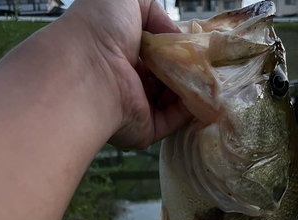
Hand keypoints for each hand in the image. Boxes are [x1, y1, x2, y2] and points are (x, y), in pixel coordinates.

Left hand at [62, 0, 190, 149]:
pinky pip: (173, 121)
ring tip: (208, 76)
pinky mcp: (146, 129)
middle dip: (185, 69)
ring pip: (171, 100)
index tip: (192, 46)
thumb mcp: (127, 0)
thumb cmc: (99, 29)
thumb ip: (153, 11)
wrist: (89, 69)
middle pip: (164, 77)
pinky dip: (190, 110)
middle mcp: (127, 82)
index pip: (152, 54)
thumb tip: (172, 34)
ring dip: (190, 88)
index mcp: (120, 54)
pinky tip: (204, 95)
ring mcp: (136, 107)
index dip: (172, 49)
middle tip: (205, 62)